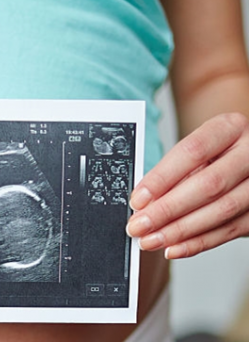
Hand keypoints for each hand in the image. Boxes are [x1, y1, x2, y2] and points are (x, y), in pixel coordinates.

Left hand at [126, 113, 248, 258]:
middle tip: (138, 226)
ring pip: (221, 211)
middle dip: (167, 210)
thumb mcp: (197, 148)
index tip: (137, 200)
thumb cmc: (215, 151)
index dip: (162, 178)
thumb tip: (143, 202)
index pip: (192, 152)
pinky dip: (198, 242)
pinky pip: (230, 231)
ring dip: (180, 231)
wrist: (248, 154)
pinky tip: (174, 248)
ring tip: (150, 240)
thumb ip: (172, 171)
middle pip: (208, 185)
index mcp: (230, 127)